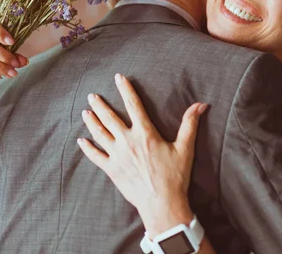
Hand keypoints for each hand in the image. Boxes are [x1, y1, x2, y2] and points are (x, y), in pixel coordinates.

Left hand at [78, 73, 207, 235]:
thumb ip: (190, 124)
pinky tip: (80, 141)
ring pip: (100, 134)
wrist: (162, 204)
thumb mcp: (185, 148)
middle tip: (92, 95)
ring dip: (91, 122)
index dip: (125, 89)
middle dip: (100, 105)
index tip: (118, 78)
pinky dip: (87, 148)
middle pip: (110, 118)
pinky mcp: (112, 170)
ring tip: (85, 112)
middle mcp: (128, 141)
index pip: (134, 105)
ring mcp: (117, 156)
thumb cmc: (175, 177)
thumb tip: (200, 104)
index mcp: (145, 133)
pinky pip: (96, 156)